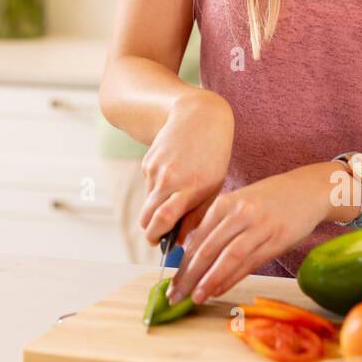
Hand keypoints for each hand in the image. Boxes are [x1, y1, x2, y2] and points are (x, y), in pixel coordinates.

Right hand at [137, 90, 233, 247]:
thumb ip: (197, 215)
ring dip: (155, 209)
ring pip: (148, 201)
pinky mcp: (148, 161)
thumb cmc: (212, 156)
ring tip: (173, 201)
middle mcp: (170, 178)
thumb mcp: (214, 187)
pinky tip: (172, 177)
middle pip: (147, 216)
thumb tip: (182, 240)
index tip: (158, 244)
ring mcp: (156, 169)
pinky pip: (148, 185)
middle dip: (149, 230)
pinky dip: (157, 190)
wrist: (199, 117)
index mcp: (191, 188)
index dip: (156, 236)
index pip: (163, 219)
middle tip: (157, 235)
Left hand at [167, 167, 326, 304]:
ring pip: (226, 258)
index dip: (182, 265)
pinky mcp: (276, 239)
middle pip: (207, 250)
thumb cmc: (269, 199)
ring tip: (195, 298)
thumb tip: (193, 252)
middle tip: (175, 295)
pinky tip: (219, 290)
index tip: (170, 283)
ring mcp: (258, 226)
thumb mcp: (238, 203)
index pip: (197, 239)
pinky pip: (249, 263)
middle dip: (188, 276)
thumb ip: (217, 224)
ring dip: (208, 281)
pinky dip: (231, 278)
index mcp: (224, 203)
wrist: (307, 189)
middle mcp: (238, 214)